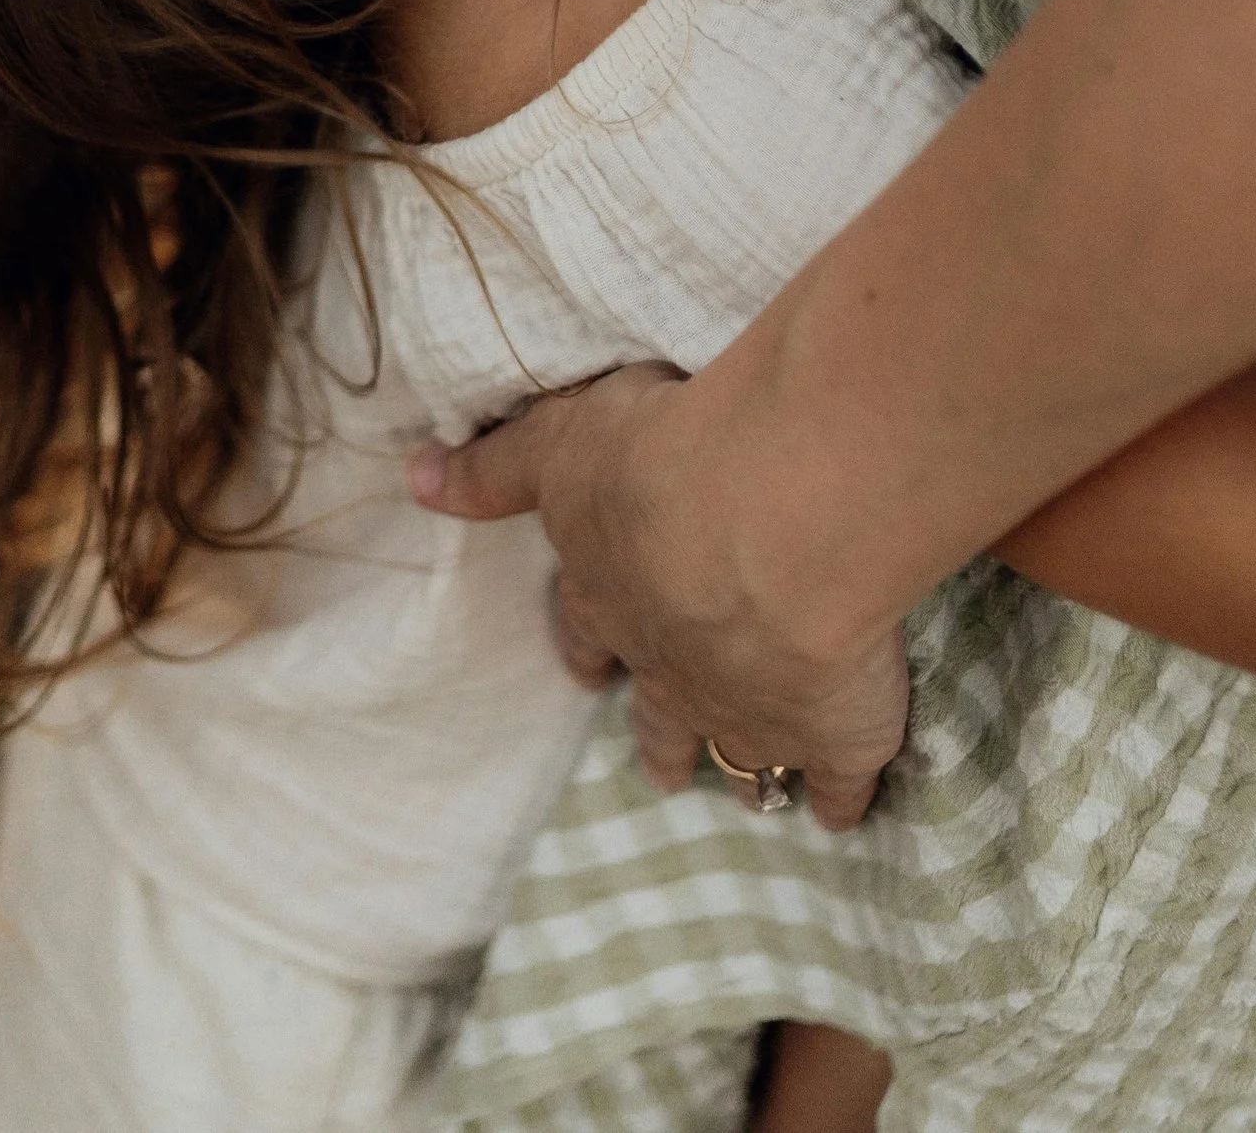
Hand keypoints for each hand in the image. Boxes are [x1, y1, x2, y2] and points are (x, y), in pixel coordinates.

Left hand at [409, 366, 910, 830]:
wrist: (770, 513)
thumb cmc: (661, 458)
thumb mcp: (561, 443)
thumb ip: (497, 468)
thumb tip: (413, 479)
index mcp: (611, 596)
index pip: (587, 629)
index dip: (586, 647)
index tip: (584, 671)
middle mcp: (672, 668)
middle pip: (659, 714)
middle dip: (658, 737)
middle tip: (658, 766)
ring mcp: (753, 713)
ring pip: (742, 756)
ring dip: (744, 770)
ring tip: (752, 792)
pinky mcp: (833, 738)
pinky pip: (836, 781)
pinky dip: (838, 798)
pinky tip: (842, 812)